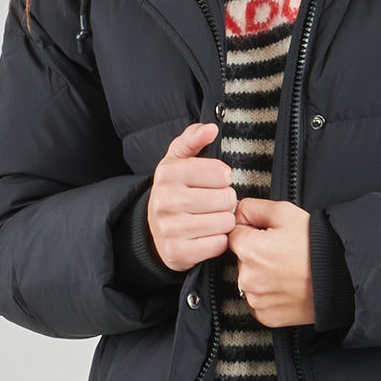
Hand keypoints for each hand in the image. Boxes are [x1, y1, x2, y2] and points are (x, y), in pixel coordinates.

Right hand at [145, 122, 237, 271]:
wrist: (155, 229)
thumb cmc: (174, 191)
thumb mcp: (178, 161)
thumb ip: (193, 139)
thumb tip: (210, 127)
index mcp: (168, 173)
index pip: (220, 172)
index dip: (223, 178)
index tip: (214, 182)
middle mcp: (165, 200)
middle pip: (225, 198)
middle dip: (226, 201)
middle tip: (214, 203)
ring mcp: (170, 228)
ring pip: (224, 222)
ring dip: (224, 222)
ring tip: (211, 219)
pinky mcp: (177, 253)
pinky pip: (217, 245)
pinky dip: (218, 241)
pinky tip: (207, 236)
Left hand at [227, 197, 315, 327]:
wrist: (343, 278)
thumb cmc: (319, 246)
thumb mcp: (287, 213)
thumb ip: (254, 208)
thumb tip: (238, 211)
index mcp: (248, 249)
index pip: (234, 233)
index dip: (253, 230)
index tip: (271, 234)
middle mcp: (247, 277)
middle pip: (242, 258)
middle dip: (258, 253)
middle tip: (286, 252)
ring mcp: (256, 300)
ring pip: (250, 280)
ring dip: (263, 275)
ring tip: (290, 270)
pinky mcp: (266, 316)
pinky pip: (259, 301)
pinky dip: (270, 295)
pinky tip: (288, 286)